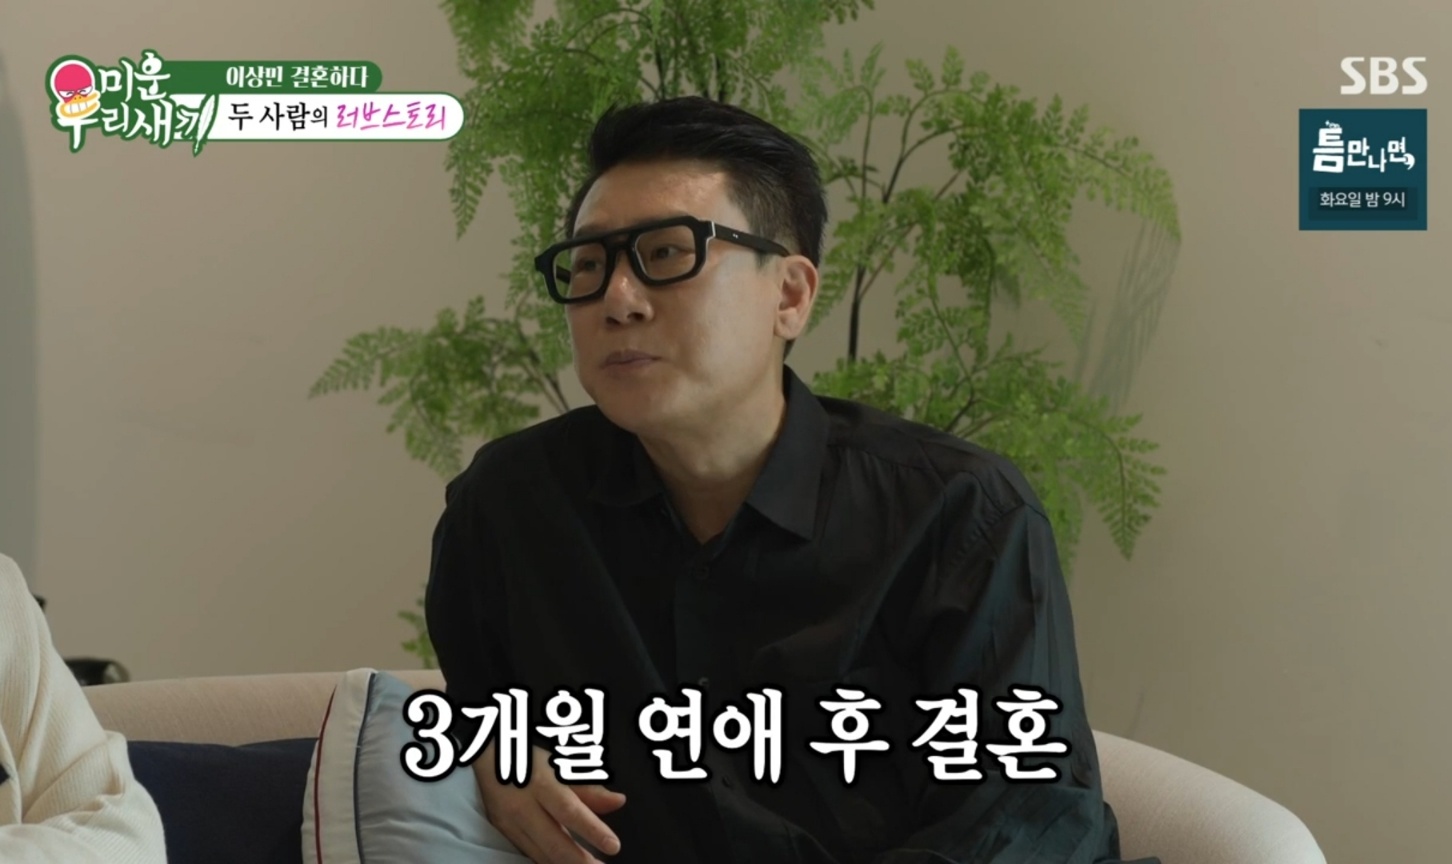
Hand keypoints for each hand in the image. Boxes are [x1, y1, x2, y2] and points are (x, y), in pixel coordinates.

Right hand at [473, 743, 626, 862]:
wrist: (487, 761)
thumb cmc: (531, 762)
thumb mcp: (561, 766)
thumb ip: (590, 788)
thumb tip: (619, 802)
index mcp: (542, 784)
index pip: (570, 811)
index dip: (592, 830)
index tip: (613, 846)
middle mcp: (525, 807)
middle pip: (554, 841)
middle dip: (580, 861)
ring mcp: (512, 824)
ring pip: (542, 854)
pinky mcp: (505, 834)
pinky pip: (530, 854)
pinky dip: (550, 863)